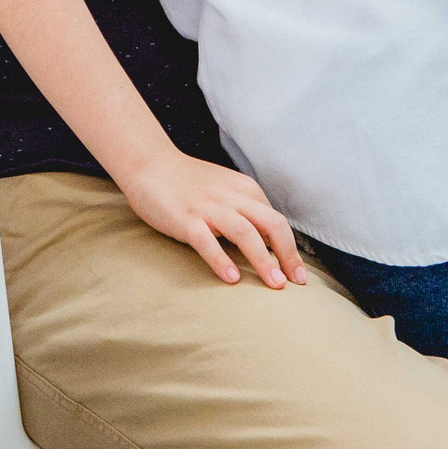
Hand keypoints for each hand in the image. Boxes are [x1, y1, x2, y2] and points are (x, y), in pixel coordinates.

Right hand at [121, 151, 306, 288]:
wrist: (150, 163)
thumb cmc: (189, 182)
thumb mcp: (226, 189)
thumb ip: (246, 209)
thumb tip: (268, 241)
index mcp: (245, 190)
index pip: (276, 221)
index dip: (290, 249)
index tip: (297, 273)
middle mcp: (232, 197)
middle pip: (271, 225)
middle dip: (288, 255)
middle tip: (296, 282)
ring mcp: (208, 208)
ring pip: (245, 233)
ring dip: (263, 260)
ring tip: (274, 284)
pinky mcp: (185, 219)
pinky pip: (207, 242)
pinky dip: (222, 260)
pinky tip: (232, 279)